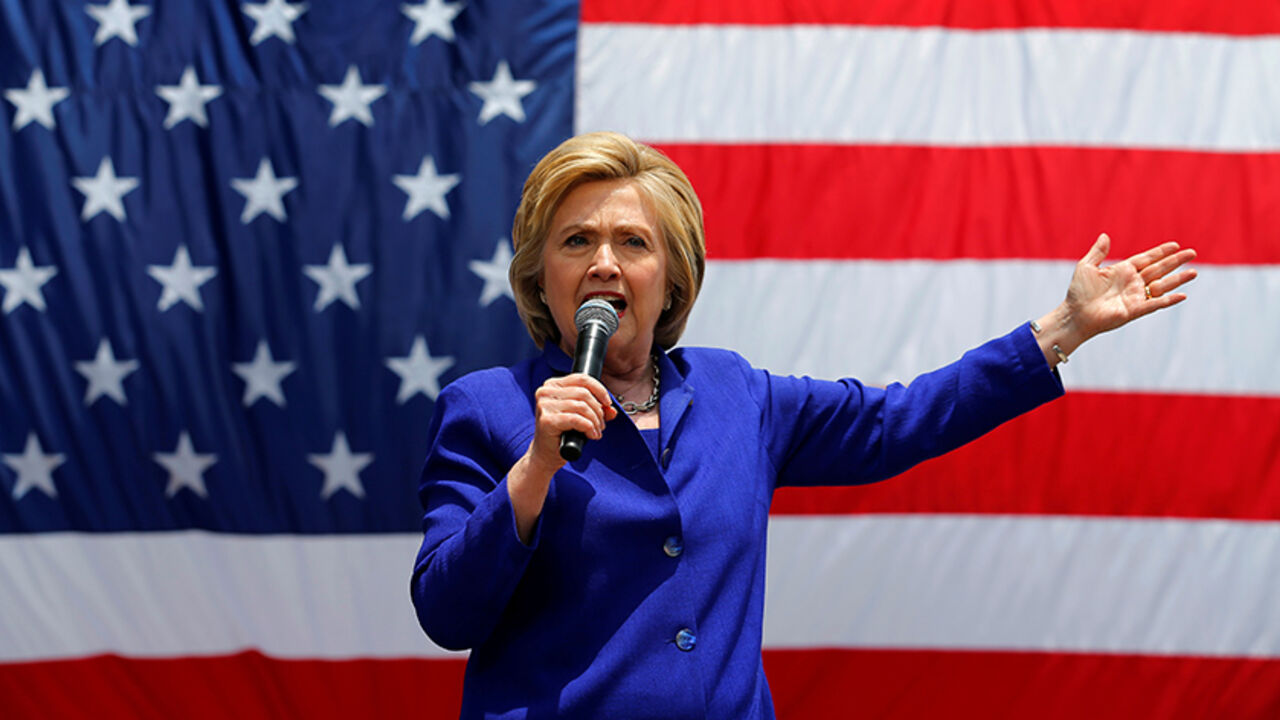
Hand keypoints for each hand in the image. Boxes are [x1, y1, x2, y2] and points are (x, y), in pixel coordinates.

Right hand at [525, 374, 617, 472]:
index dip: (599, 390)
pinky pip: (577, 419)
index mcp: (552, 385)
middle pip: (584, 393)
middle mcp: (545, 392)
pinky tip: (591, 435)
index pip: (582, 378)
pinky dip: (589, 427)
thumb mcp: (581, 416)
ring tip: (596, 431)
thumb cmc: (561, 434)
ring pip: (582, 406)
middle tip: (601, 424)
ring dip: (595, 421)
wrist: (545, 455)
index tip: (607, 403)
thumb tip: (612, 410)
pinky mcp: (547, 420)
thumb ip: (596, 409)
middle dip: (598, 410)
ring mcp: (544, 405)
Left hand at [1065, 233, 1196, 338]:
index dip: (1160, 252)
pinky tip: (1182, 295)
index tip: (1175, 245)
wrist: (1074, 314)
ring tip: (1193, 272)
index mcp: (1123, 271)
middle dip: (1175, 261)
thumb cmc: (1078, 293)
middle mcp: (1132, 283)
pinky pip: (1155, 304)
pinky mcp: (1134, 310)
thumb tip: (1105, 236)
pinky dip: (1168, 300)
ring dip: (1178, 279)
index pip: (1147, 259)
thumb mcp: (1086, 267)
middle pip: (1159, 269)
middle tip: (1192, 253)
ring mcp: (1135, 297)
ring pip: (1162, 286)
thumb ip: (1097, 252)